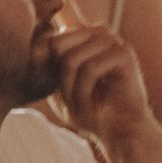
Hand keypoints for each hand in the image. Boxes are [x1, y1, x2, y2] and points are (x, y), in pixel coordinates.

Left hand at [48, 25, 156, 151]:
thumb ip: (44, 63)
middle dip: (58, 78)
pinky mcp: (124, 55)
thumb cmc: (89, 108)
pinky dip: (84, 91)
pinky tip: (90, 105)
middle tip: (68, 99)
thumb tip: (37, 46)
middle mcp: (98, 32)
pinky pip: (90, 68)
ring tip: (79, 104)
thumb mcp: (56, 85)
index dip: (41, 61)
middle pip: (57, 44)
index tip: (49, 86)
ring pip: (72, 58)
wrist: (119, 131)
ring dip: (70, 88)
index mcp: (82, 34)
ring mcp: (113, 41)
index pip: (48, 36)